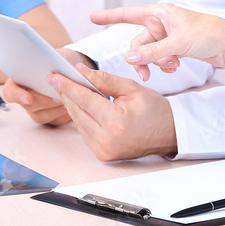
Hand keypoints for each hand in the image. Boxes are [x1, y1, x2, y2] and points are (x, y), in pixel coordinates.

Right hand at [1, 47, 94, 125]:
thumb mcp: (56, 55)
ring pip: (41, 116)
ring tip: (68, 100)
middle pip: (28, 106)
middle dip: (44, 102)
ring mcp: (36, 109)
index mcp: (20, 80)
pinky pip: (54, 121)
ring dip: (55, 109)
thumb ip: (52, 60)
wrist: (71, 68)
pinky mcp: (50, 117)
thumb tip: (53, 67)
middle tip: (57, 97)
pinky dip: (64, 114)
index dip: (17, 95)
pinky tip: (73, 106)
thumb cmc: (59, 60)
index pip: (10, 91)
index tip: (28, 98)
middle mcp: (25, 97)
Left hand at [49, 63, 177, 160]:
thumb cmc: (155, 110)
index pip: (84, 99)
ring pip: (78, 122)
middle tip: (56, 79)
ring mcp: (103, 150)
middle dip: (66, 93)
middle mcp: (106, 140)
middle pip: (77, 111)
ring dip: (71, 105)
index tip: (55, 76)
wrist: (169, 133)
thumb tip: (81, 71)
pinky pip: (84, 132)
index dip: (68, 86)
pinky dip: (80, 117)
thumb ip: (104, 79)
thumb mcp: (131, 88)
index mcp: (115, 122)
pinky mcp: (102, 154)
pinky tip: (78, 104)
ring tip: (66, 88)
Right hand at [90, 3, 224, 80]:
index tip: (93, 17)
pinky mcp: (175, 46)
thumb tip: (130, 58)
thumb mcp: (177, 44)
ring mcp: (168, 35)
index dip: (110, 16)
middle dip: (142, 58)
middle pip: (138, 42)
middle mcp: (162, 22)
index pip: (129, 13)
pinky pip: (159, 57)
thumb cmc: (208, 35)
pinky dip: (165, 64)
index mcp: (161, 13)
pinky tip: (177, 65)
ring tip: (172, 66)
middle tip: (146, 73)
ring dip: (156, 63)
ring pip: (148, 52)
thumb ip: (152, 51)